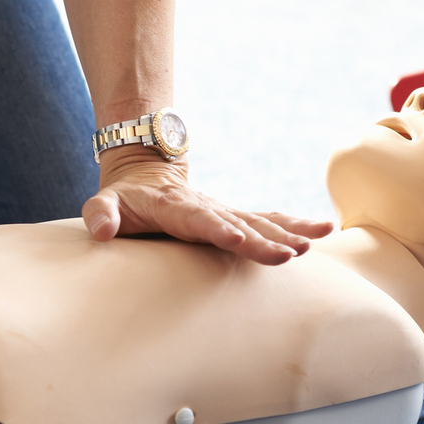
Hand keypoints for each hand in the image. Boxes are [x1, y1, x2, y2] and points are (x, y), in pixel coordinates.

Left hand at [83, 150, 332, 265]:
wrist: (145, 170)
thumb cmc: (124, 196)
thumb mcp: (104, 201)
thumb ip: (101, 214)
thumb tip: (101, 231)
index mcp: (176, 207)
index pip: (200, 220)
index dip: (219, 230)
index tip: (239, 239)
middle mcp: (207, 207)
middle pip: (239, 224)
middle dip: (265, 240)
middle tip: (292, 253)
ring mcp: (223, 211)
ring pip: (259, 221)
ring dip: (287, 232)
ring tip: (314, 243)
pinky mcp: (234, 216)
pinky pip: (267, 219)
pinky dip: (294, 224)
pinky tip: (322, 231)